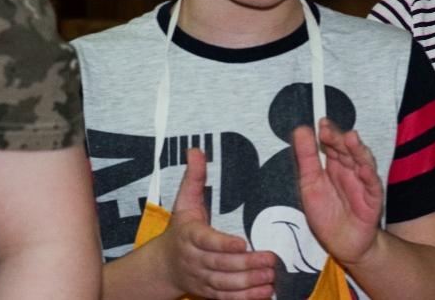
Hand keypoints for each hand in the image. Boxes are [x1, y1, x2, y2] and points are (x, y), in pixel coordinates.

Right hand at [158, 148, 277, 298]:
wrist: (163, 266)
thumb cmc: (180, 229)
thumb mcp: (184, 202)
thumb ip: (194, 177)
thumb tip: (196, 149)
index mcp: (190, 236)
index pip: (207, 241)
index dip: (223, 244)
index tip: (243, 243)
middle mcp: (195, 259)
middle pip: (221, 264)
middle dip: (246, 264)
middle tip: (271, 259)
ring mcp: (202, 278)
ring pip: (225, 283)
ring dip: (249, 283)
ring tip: (271, 276)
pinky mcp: (209, 292)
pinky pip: (227, 298)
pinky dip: (246, 298)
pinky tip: (265, 293)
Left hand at [294, 120, 383, 266]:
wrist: (342, 244)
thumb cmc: (326, 214)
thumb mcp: (310, 184)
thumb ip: (307, 157)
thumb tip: (301, 129)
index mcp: (335, 165)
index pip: (333, 144)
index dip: (328, 133)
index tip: (320, 123)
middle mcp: (351, 170)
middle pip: (348, 150)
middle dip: (339, 139)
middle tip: (327, 130)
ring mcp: (363, 183)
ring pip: (363, 162)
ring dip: (358, 150)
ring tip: (350, 139)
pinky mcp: (373, 200)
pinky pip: (372, 186)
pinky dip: (369, 176)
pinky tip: (363, 169)